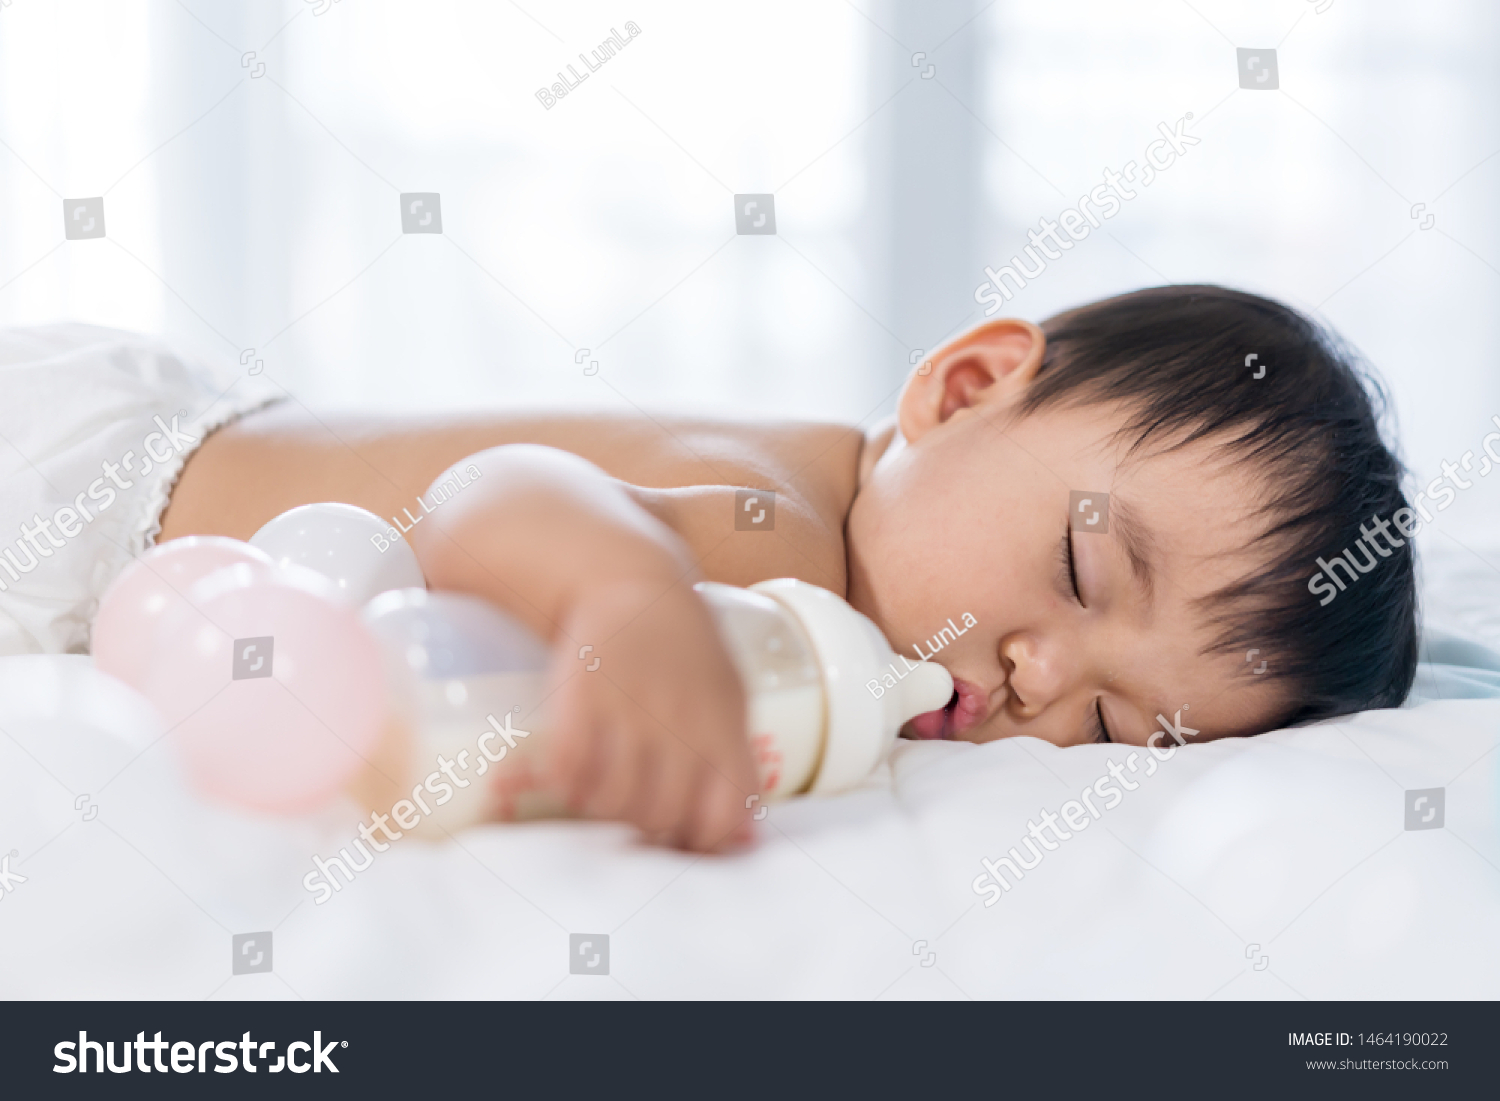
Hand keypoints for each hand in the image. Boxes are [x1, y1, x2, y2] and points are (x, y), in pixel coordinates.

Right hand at [542, 578, 757, 851]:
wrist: (630, 582)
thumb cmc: (685, 650)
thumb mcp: (729, 695)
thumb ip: (737, 761)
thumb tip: (744, 840)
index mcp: (722, 724)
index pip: (722, 813)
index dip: (704, 841)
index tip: (686, 838)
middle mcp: (678, 719)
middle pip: (661, 814)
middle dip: (647, 827)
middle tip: (635, 812)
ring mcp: (628, 707)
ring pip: (614, 800)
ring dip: (604, 809)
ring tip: (601, 797)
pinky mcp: (580, 693)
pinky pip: (570, 767)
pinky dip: (567, 785)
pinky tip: (570, 779)